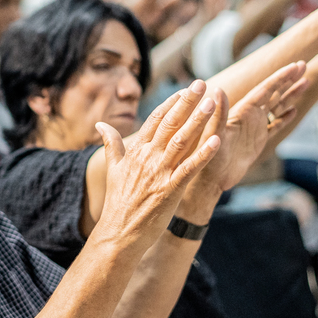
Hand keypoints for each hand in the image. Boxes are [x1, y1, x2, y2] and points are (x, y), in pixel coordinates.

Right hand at [94, 81, 219, 250]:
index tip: (185, 89)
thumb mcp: (113, 170)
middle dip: (187, 103)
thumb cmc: (118, 203)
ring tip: (211, 103)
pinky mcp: (170, 190)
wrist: (118, 234)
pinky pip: (190, 168)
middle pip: (170, 124)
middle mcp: (148, 158)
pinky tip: (216, 140)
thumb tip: (101, 124)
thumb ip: (111, 145)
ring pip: (181, 141)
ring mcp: (159, 174)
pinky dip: (203, 154)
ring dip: (197, 121)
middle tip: (202, 83)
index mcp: (136, 152)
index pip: (155, 120)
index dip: (171, 103)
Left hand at [199, 62, 308, 192]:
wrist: (210, 178)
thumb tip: (218, 90)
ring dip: (290, 95)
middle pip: (273, 93)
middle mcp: (249, 116)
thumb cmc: (208, 156)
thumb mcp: (214, 134)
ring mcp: (254, 128)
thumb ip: (218, 113)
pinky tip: (293, 110)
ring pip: (276, 107)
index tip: (295, 65)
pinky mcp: (257, 141)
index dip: (280, 77)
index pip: (265, 89)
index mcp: (242, 111)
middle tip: (304, 64)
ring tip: (306, 81)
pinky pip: (273, 126)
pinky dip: (283, 118)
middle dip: (288, 79)